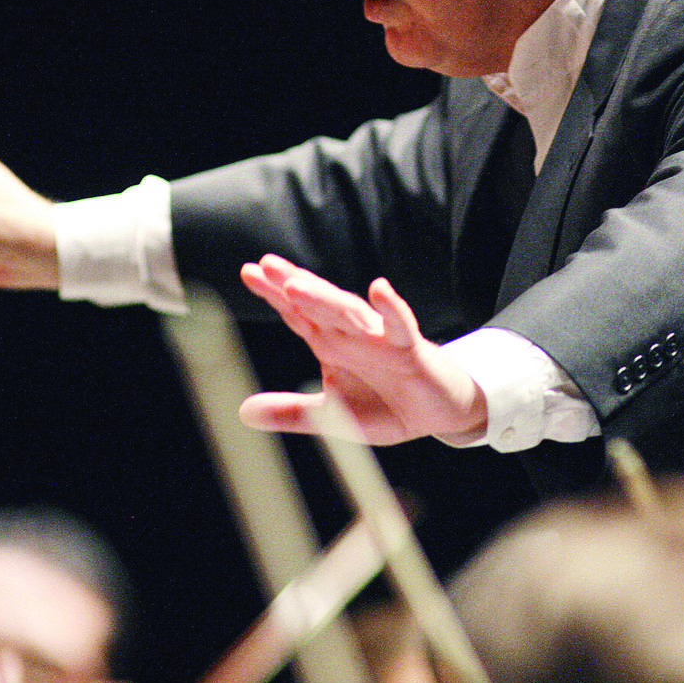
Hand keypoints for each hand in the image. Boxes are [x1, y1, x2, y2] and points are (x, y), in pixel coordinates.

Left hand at [237, 255, 486, 444]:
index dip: (274, 294)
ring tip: (298, 284)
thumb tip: (244, 411)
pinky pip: (400, 326)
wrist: (439, 414)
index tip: (248, 272)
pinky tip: (380, 291)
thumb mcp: (333, 417)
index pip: (298, 315)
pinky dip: (391, 309)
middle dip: (293, 284)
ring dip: (325, 298)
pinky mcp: (411, 350)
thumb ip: (293, 411)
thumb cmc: (387, 405)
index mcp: (331, 344)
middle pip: (319, 305)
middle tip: (265, 265)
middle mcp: (352, 335)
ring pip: (350, 313)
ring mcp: (381, 339)